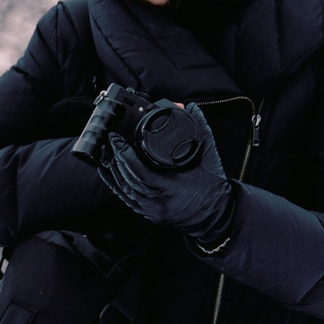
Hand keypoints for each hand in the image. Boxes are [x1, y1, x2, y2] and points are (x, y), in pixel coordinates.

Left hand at [95, 101, 236, 243]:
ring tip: (105, 151)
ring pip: (123, 189)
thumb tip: (193, 108)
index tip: (116, 139)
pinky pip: (125, 198)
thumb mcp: (210, 158)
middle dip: (115, 158)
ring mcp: (150, 210)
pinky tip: (107, 170)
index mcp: (171, 188)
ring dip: (112, 169)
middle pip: (127, 179)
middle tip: (109, 140)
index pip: (140, 172)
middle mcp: (157, 202)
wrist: (218, 216)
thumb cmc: (214, 188)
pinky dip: (115, 183)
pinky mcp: (147, 213)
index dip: (125, 155)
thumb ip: (202, 131)